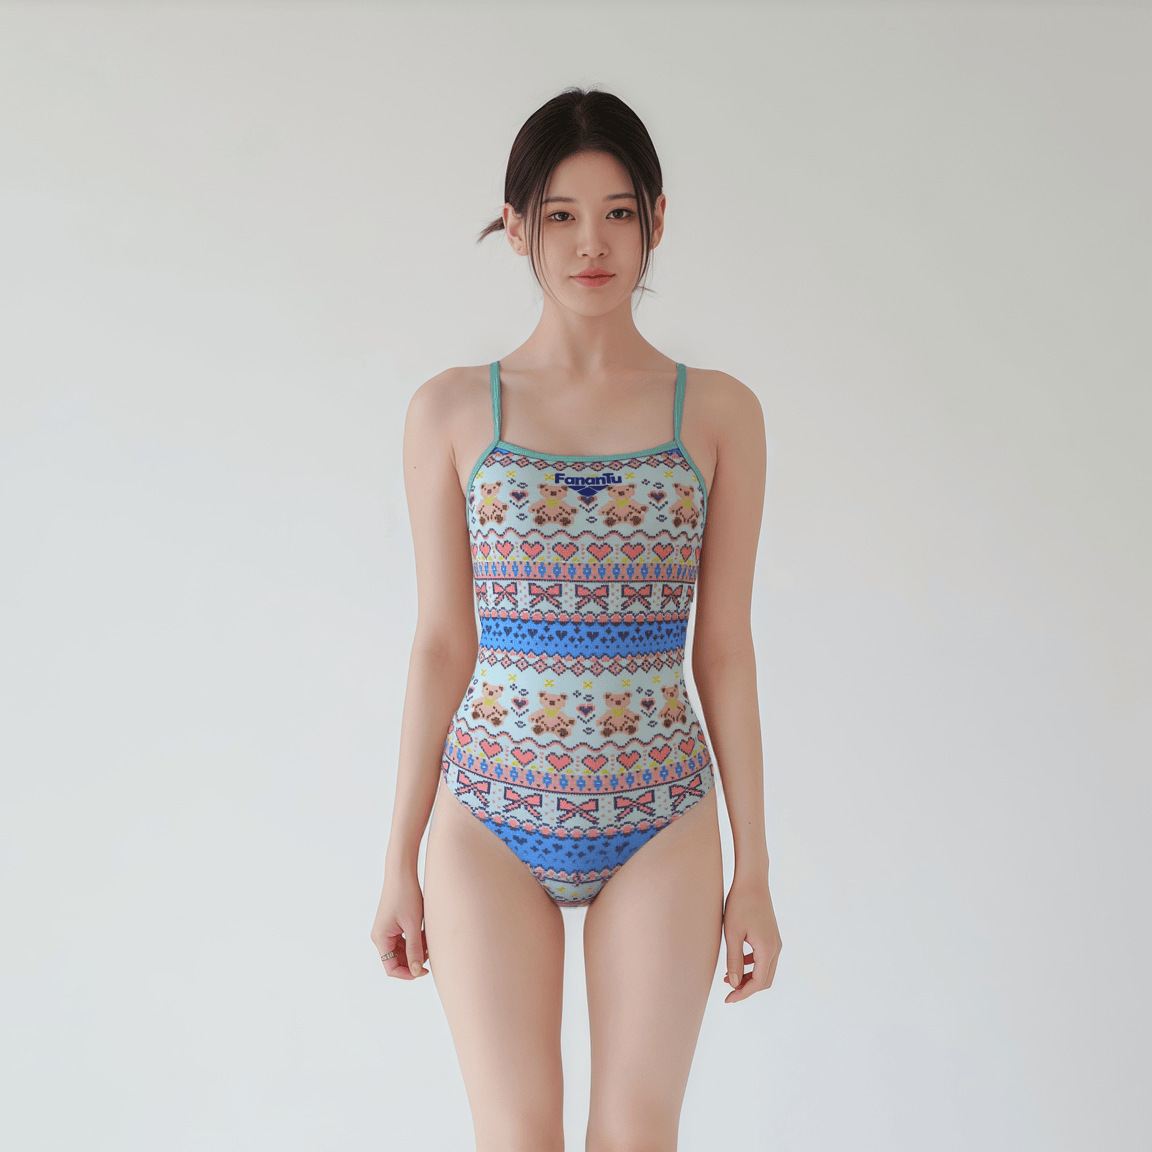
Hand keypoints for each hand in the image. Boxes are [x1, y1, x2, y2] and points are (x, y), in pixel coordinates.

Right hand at [370, 871, 429, 979]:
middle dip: (413, 960)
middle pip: (396, 960)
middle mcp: (380, 937)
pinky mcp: (392, 925)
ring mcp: (386, 931)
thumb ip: (415, 949)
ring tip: (429, 941)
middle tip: (430, 953)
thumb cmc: (406, 896)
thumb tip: (417, 971)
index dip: (408, 974)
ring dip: (415, 950)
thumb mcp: (413, 925)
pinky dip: (415, 941)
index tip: (425, 971)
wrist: (402, 873)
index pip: (391, 968)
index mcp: (381, 939)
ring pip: (401, 951)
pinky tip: (425, 934)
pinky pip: (403, 940)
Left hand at [721, 873, 780, 1002]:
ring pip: (765, 971)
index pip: (758, 983)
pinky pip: (764, 959)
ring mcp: (775, 942)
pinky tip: (737, 963)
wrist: (752, 881)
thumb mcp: (732, 934)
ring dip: (749, 978)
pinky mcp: (771, 936)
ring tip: (728, 978)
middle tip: (728, 992)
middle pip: (764, 980)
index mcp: (767, 949)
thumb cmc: (740, 904)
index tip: (728, 999)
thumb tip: (733, 983)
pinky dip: (752, 966)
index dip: (743, 993)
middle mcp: (776, 948)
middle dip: (747, 988)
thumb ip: (734, 960)